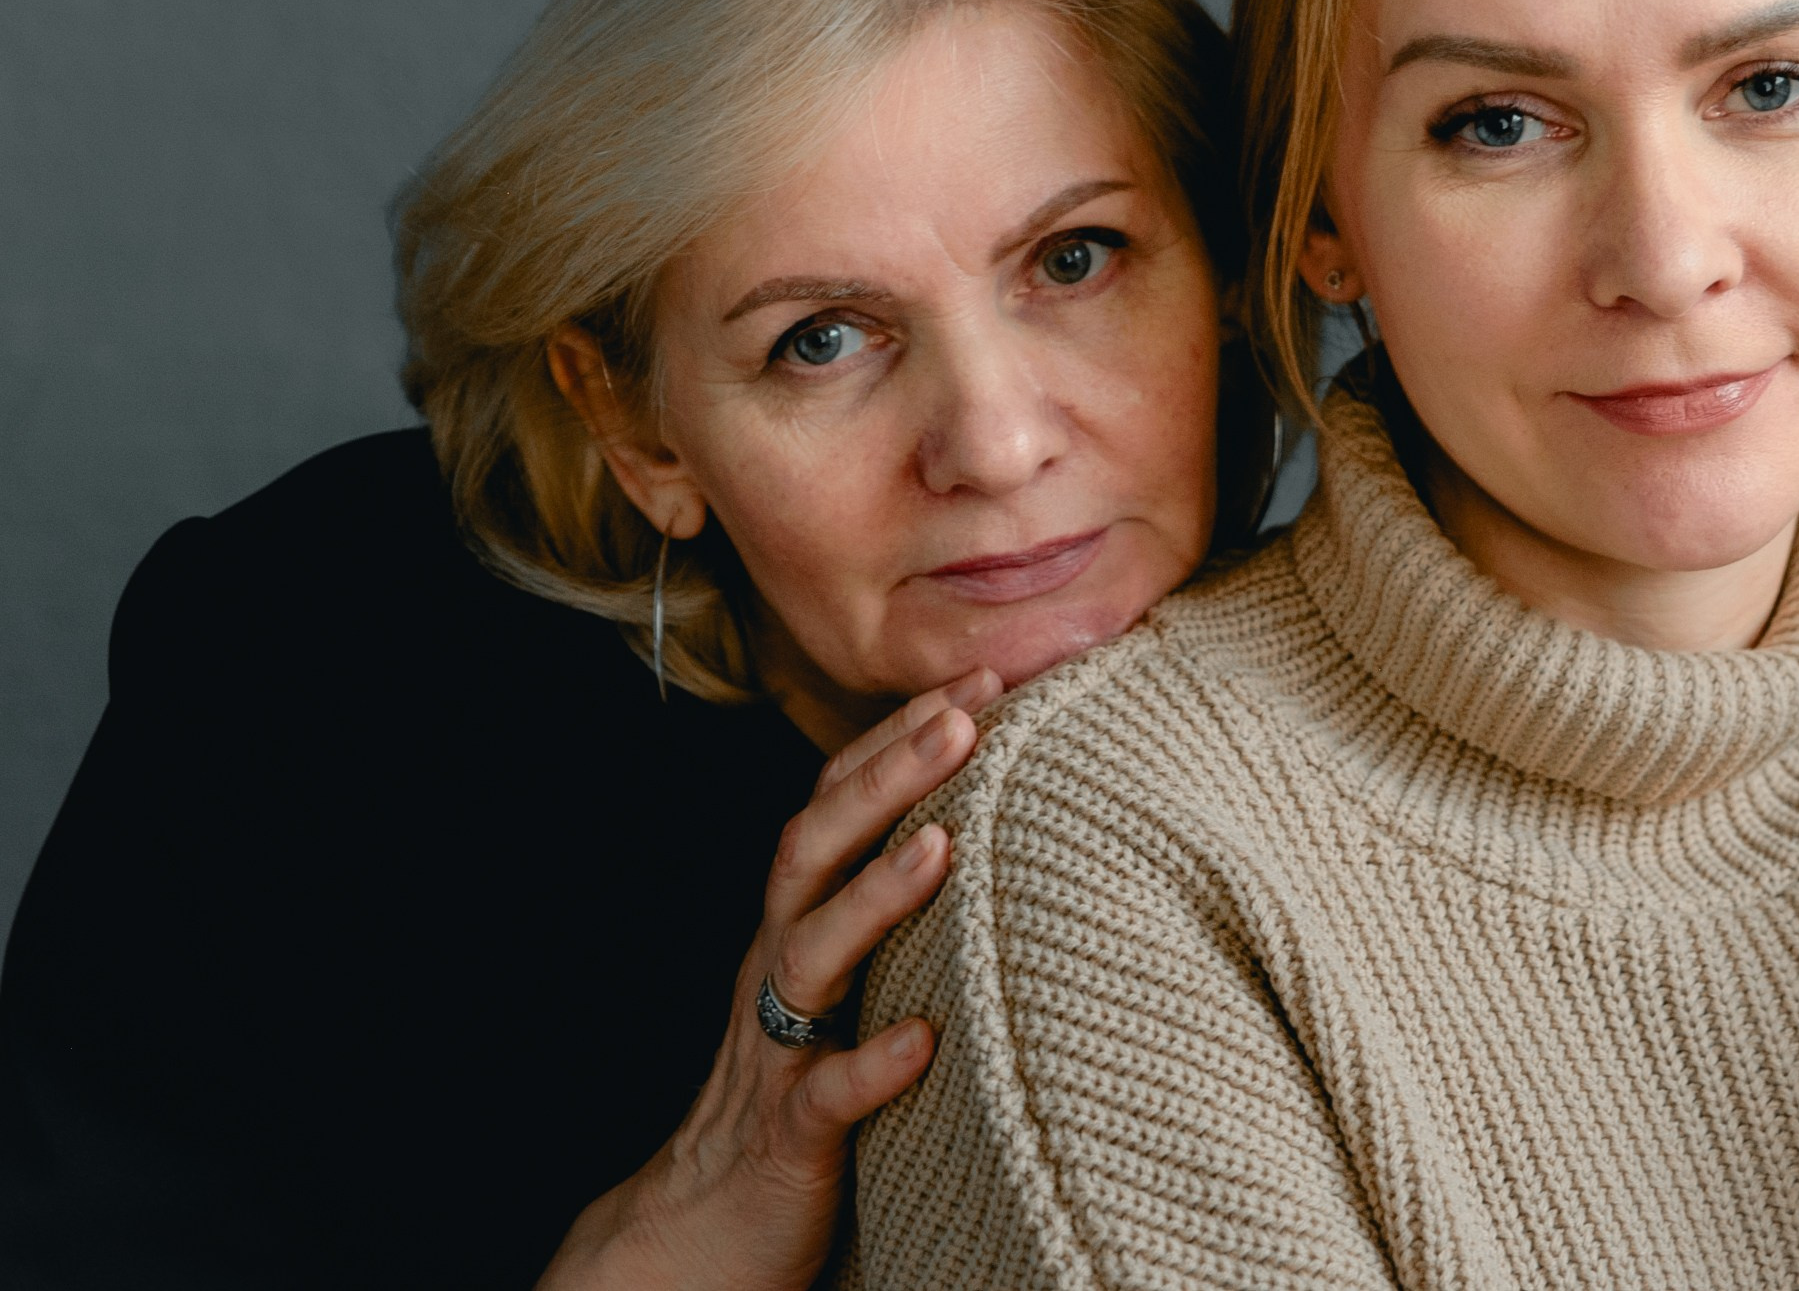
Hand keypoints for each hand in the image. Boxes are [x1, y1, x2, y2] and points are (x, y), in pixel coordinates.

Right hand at [534, 666, 996, 1290]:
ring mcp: (779, 1047)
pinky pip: (826, 1095)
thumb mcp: (844, 984)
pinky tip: (924, 1039)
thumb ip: (888, 911)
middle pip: (816, 848)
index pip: (837, 804)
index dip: (897, 737)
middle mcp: (780, 968)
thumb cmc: (802, 1086)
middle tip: (967, 713)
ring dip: (874, 895)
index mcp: (799, 923)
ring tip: (941, 844)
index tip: (978, 677)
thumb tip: (982, 821)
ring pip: (811, 954)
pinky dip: (872, 1063)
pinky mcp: (790, 1134)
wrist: (706, 1229)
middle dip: (887, 776)